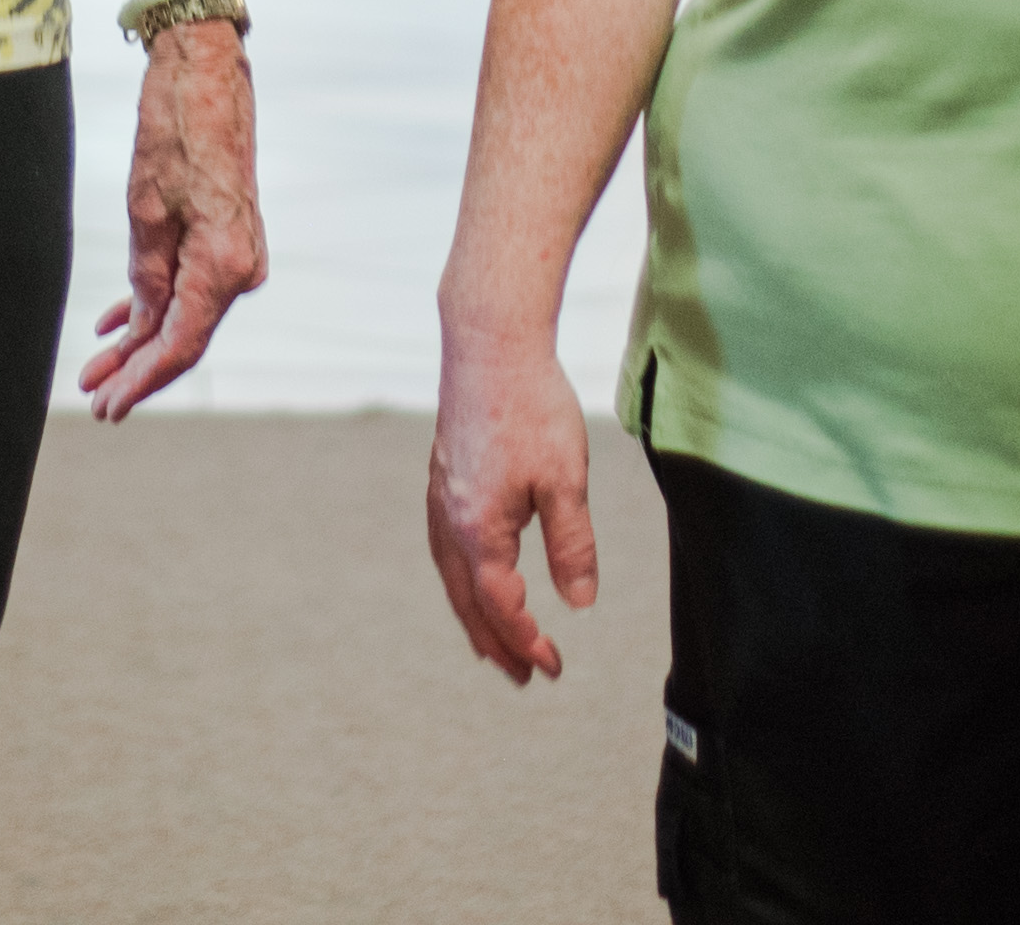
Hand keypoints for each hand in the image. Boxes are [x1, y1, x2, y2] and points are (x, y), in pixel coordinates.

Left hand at [79, 17, 265, 418]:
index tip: (107, 406)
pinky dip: (156, 304)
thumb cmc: (175, 130)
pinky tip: (120, 324)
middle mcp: (242, 267)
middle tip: (94, 399)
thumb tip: (146, 327)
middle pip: (185, 335)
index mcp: (225, 265)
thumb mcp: (147, 211)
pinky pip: (192, 283)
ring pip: (186, 312)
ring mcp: (239, 251)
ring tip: (97, 369)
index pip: (180, 344)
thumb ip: (147, 277)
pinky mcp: (228, 234)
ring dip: (142, 340)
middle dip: (137, 369)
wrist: (206, 70)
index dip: (142, 380)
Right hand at [424, 313, 604, 681]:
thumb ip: (572, 545)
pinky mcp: (442, 477)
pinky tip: (476, 574)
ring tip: (494, 642)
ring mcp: (440, 499)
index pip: (502, 606)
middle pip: (468, 602)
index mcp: (479, 531)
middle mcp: (449, 522)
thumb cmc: (532, 407)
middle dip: (496, 643)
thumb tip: (579, 603)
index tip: (553, 668)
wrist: (489, 343)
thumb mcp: (566, 481)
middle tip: (524, 676)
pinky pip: (447, 548)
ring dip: (475, 614)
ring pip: (452, 577)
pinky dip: (462, 578)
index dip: (527, 643)